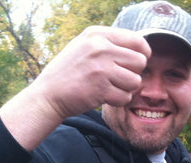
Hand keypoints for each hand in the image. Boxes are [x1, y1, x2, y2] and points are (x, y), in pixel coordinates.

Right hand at [0, 27, 150, 149]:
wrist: (48, 95)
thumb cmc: (69, 72)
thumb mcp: (84, 46)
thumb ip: (109, 44)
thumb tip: (140, 48)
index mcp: (97, 34)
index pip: (137, 41)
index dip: (142, 55)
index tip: (134, 64)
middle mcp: (100, 48)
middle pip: (140, 62)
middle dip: (133, 73)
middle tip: (118, 79)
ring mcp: (102, 69)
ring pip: (135, 82)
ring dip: (126, 89)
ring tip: (110, 88)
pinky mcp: (101, 90)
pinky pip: (126, 98)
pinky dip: (118, 101)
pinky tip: (104, 97)